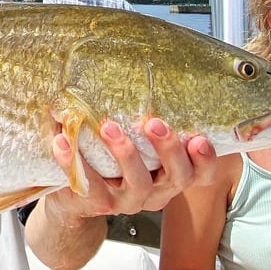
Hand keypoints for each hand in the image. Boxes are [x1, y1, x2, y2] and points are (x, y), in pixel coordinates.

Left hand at [45, 117, 217, 219]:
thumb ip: (142, 122)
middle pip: (177, 177)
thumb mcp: (134, 144)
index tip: (199, 139)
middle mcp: (157, 191)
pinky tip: (64, 141)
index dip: (206, 160)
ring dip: (125, 152)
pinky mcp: (99, 202)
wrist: (76, 198)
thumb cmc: (111, 162)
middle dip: (168, 149)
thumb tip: (134, 67)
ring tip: (109, 126)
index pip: (201, 174)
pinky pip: (90, 184)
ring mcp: (129, 200)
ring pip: (138, 182)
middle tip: (155, 123)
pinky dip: (75, 161)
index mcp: (170, 175)